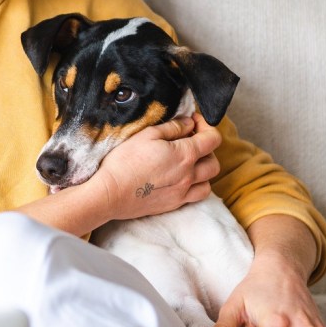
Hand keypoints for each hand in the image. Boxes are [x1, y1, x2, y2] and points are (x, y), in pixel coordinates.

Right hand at [93, 112, 221, 221]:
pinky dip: (196, 186)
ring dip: (204, 169)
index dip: (206, 125)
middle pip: (214, 161)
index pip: (212, 138)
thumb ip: (172, 127)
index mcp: (185, 154)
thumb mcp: (147, 134)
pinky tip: (182, 180)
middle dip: (207, 148)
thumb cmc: (125, 161)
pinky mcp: (175, 204)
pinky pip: (197, 196)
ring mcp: (183, 192)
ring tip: (188, 162)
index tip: (193, 121)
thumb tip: (189, 123)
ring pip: (209, 181)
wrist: (111, 194)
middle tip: (190, 141)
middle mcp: (189, 175)